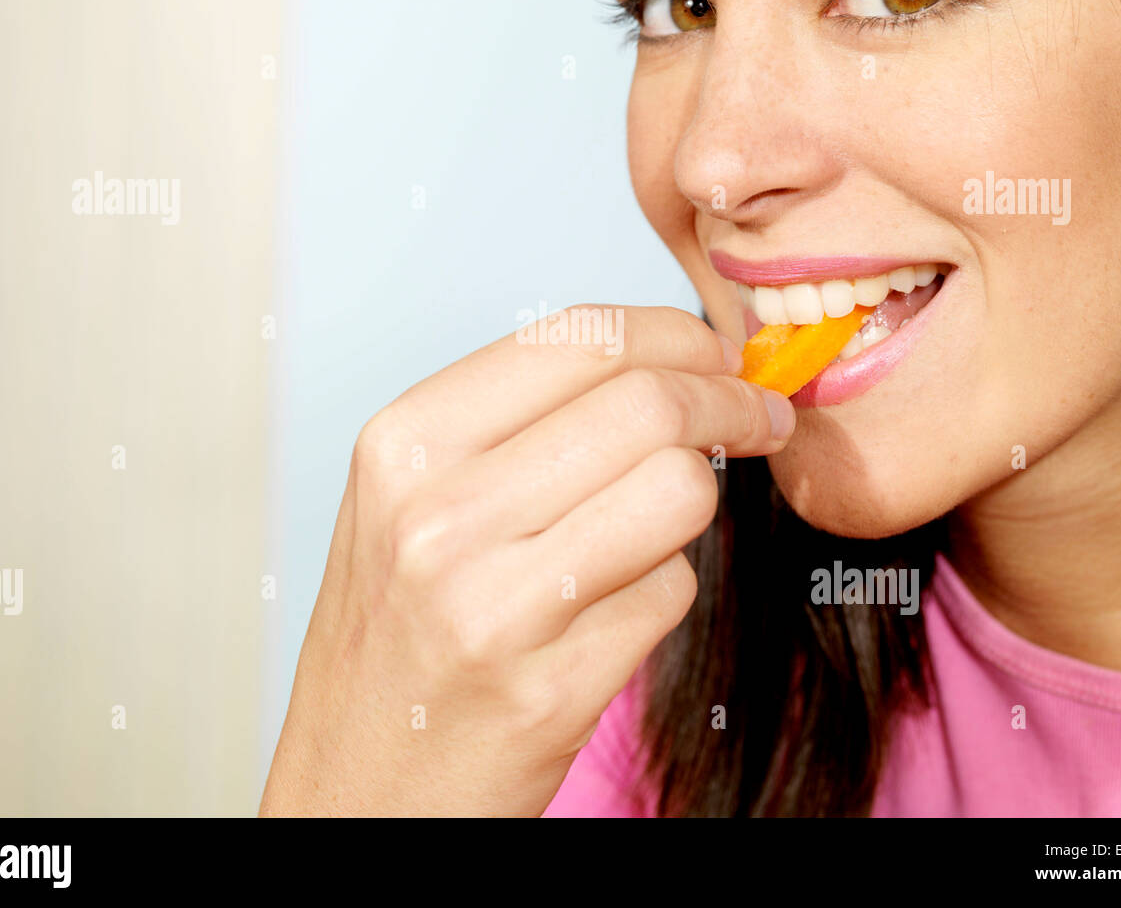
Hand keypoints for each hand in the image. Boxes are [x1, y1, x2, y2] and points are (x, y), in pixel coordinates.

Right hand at [259, 305, 793, 815]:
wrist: (361, 786)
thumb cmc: (398, 628)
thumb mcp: (412, 497)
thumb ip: (523, 419)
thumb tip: (672, 359)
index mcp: (404, 443)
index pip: (582, 336)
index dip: (677, 333)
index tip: (718, 353)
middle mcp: (438, 516)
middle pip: (649, 404)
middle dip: (731, 399)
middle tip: (759, 414)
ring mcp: (493, 608)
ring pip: (680, 491)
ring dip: (697, 497)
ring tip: (659, 521)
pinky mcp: (550, 690)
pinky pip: (672, 592)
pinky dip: (663, 588)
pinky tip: (608, 609)